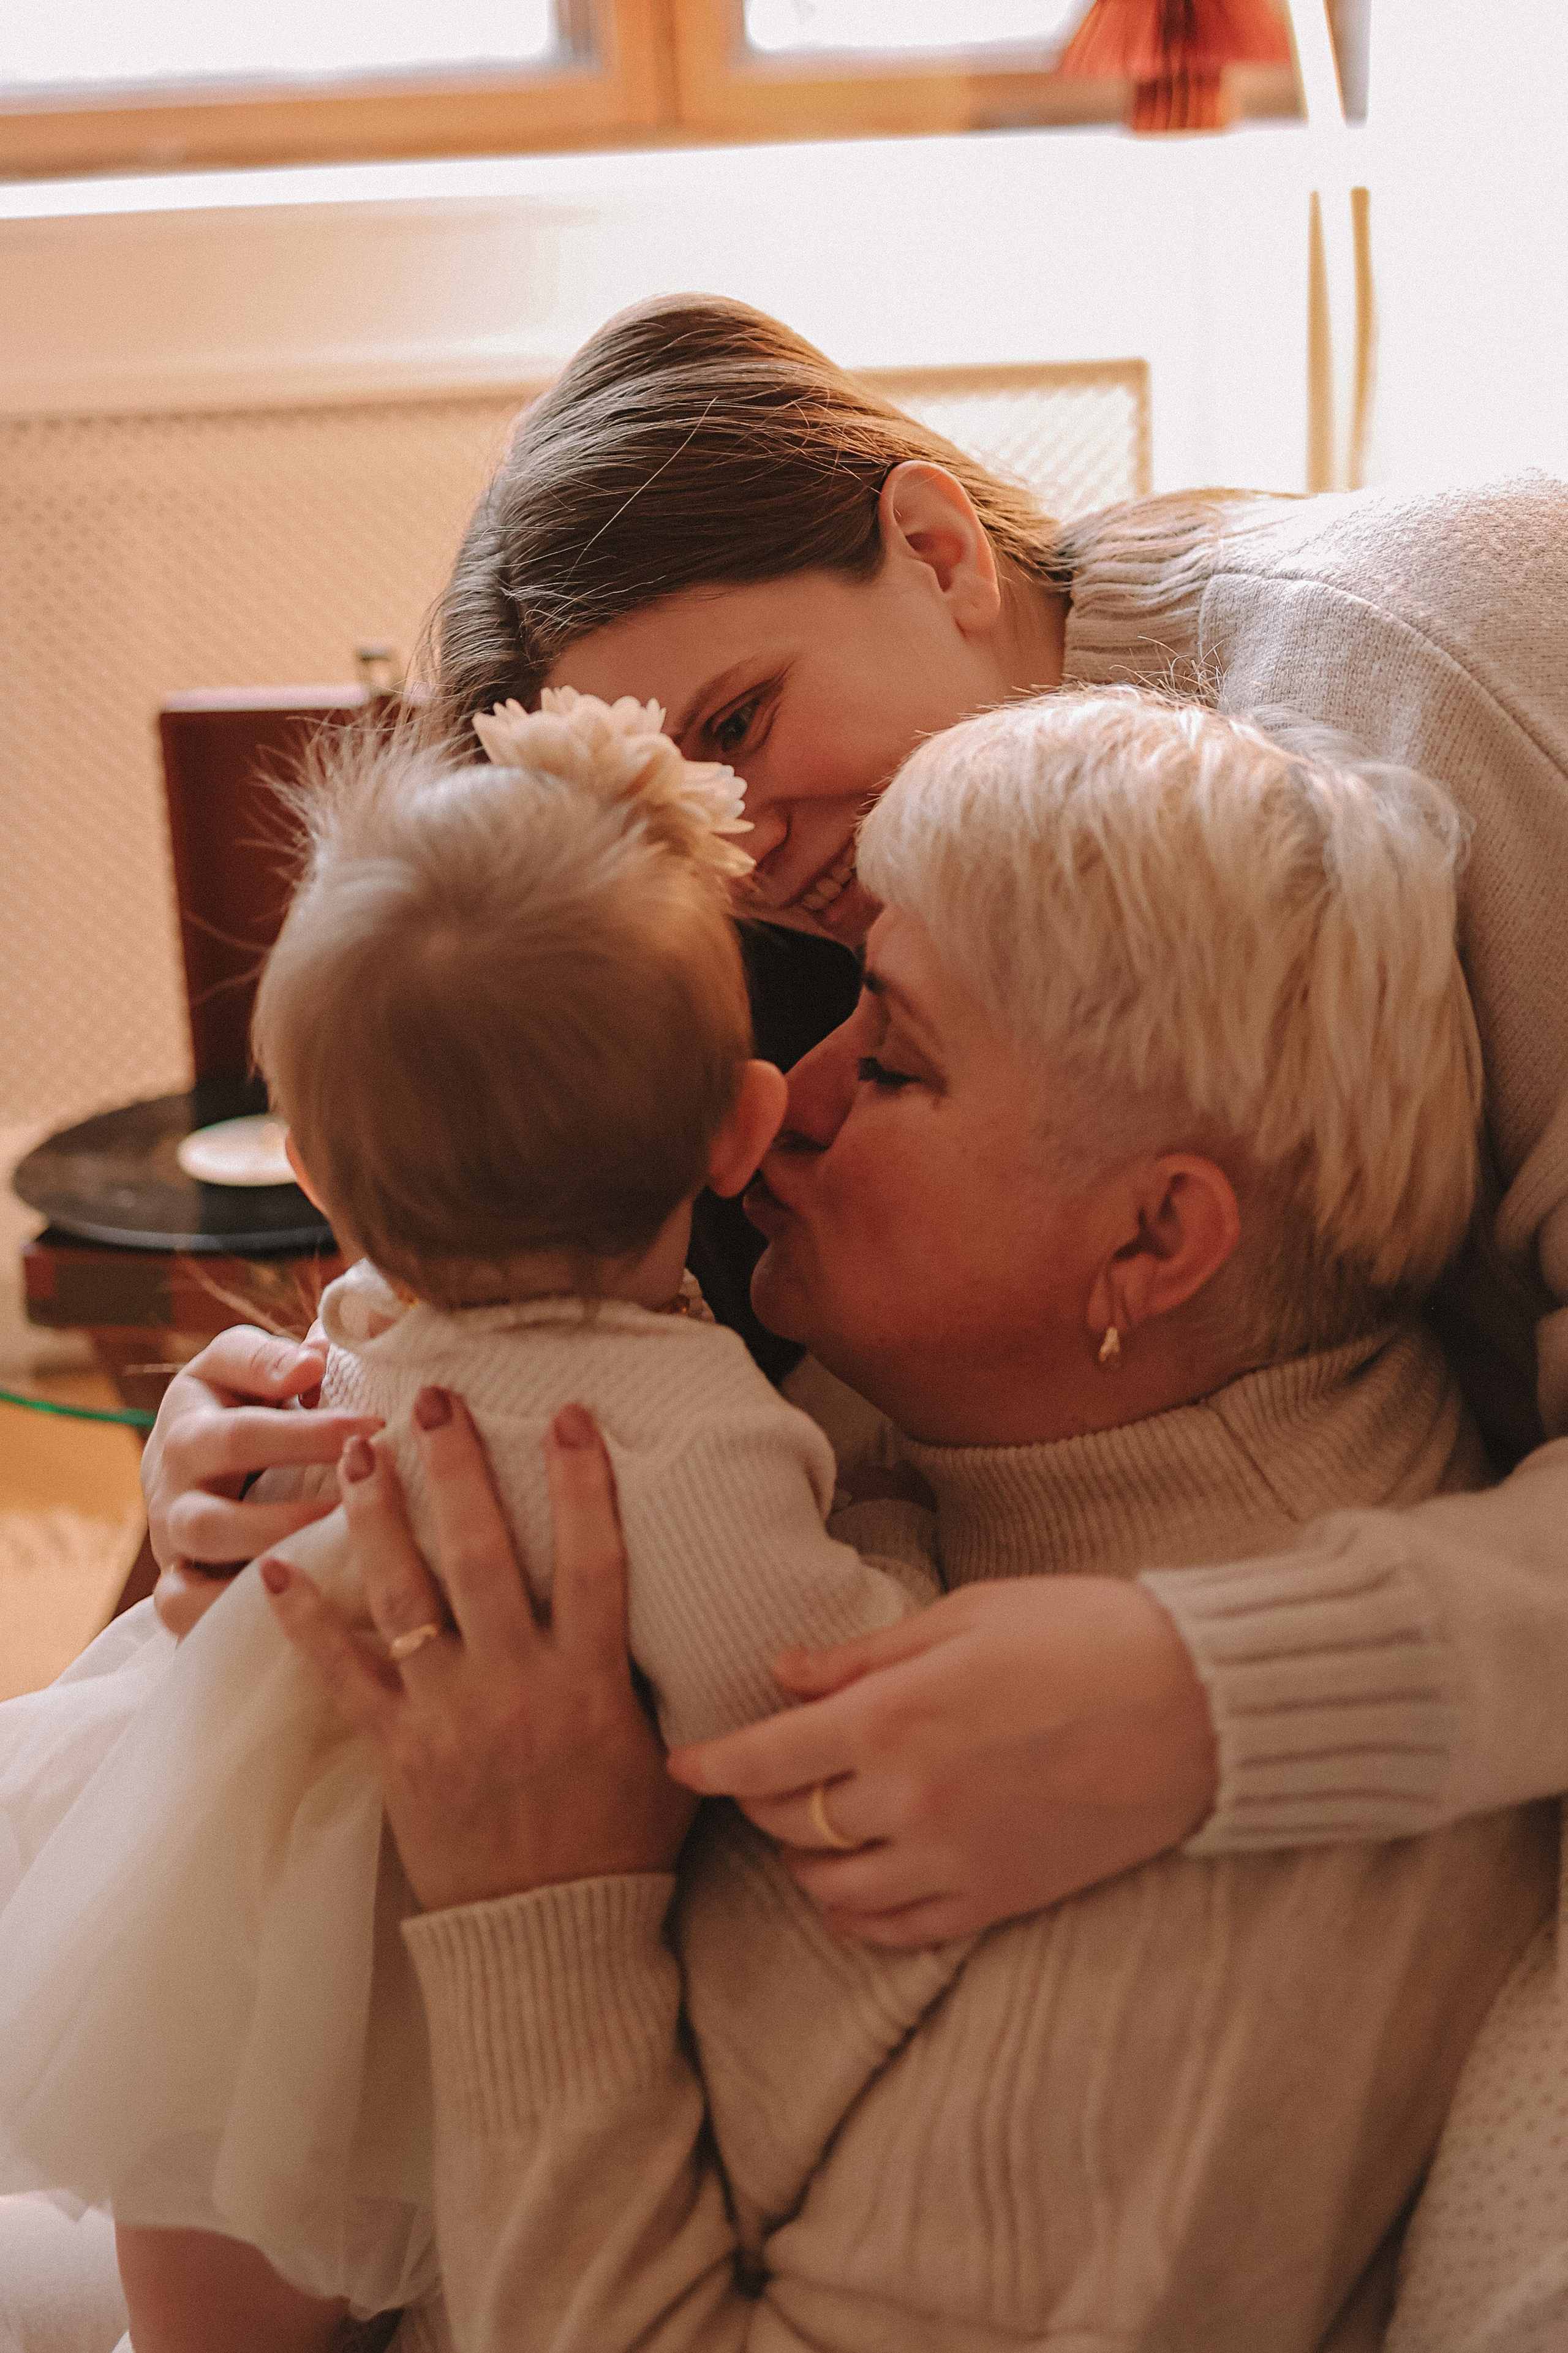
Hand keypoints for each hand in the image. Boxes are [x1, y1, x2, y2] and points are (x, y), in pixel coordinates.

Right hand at [143, 1324, 382, 1633]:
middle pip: (223, 1464)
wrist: (192, 1476)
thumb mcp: (247, 1370)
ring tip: (341, 1535)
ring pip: (206, 1537)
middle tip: (366, 1473)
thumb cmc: (241, 1411)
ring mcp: (170, 1533)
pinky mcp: (173, 1584)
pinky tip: (291, 1604)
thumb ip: (276, 1358)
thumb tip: (316, 1354)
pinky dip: (226, 1606)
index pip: (243, 1404)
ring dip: (275, 1536)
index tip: (374, 1422)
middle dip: (297, 1465)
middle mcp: (173, 1472)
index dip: (307, 1422)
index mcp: (193, 1412)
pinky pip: (182, 1605)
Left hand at [264, 1392, 694, 1913]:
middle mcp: (517, 1687)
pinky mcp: (397, 1753)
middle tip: (433, 1402)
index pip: (595, 1561)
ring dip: (380, 1518)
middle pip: (484, 1557)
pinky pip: (344, 1677)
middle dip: (457, 1471)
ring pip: (407, 1598)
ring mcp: (450, 1718)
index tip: (570, 1416)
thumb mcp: (669, 1757)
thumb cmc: (622, 1847)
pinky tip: (274, 1571)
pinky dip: (306, 1624)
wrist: (553, 1941)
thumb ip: (658, 1679)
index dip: (583, 1485)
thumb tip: (674, 1606)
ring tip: (357, 1451)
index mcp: (591, 1683)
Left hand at [669, 1577, 1217, 1945]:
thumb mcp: (965, 1616)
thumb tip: (786, 1672)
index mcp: (894, 1717)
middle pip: (790, 1822)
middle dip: (760, 1801)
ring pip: (833, 1890)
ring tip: (811, 1831)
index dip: (712, 1765)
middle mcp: (910, 1799)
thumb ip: (865, 1655)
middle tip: (763, 1776)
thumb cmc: (1082, 1634)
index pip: (765, 1760)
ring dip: (806, 1862)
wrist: (1196, 1705)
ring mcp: (954, 1858)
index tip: (683, 1765)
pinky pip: (898, 1932)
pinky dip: (860, 1918)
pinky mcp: (997, 1898)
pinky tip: (857, 1892)